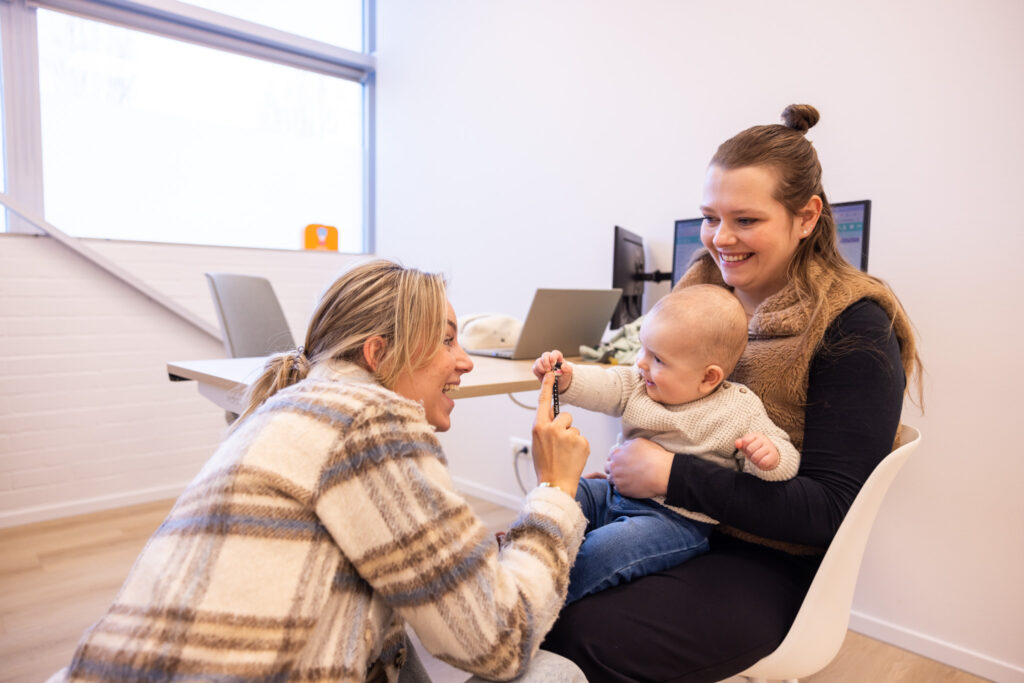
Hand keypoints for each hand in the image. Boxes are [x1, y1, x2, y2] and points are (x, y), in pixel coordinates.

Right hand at [532, 350, 572, 392]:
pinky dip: (537, 372)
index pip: (555, 353)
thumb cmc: (563, 378)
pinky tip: (542, 376)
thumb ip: (568, 369)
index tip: (553, 364)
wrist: (559, 386)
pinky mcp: (538, 369)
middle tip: (548, 370)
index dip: (553, 357)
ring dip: (541, 368)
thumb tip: (564, 365)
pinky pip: (534, 368)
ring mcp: (543, 364)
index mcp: (558, 358)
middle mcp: (549, 359)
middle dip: (546, 362)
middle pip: (545, 355)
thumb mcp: (568, 375)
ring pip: (538, 361)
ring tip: (545, 374)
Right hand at [532, 371, 588, 497]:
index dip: (548, 385)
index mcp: (539, 426)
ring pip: (574, 428)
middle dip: (565, 427)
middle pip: (565, 416)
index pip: (544, 401)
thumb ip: (545, 427)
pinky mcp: (582, 442)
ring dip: (572, 438)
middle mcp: (553, 428)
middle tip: (559, 445)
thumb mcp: (538, 443)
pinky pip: (582, 438)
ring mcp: (569, 435)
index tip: (552, 372)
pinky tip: (573, 457)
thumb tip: (555, 417)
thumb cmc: (546, 464)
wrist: (556, 485)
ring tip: (565, 454)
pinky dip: (579, 447)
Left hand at [605, 438, 671, 498]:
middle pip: (608, 467)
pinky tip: (631, 485)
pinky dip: (622, 487)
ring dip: (617, 478)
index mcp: (617, 453)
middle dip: (614, 468)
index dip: (616, 457)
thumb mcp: (639, 442)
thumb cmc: (653, 456)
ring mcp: (617, 478)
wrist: (662, 473)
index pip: (611, 455)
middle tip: (624, 470)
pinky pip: (617, 489)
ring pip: (611, 479)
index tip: (622, 461)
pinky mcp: (622, 490)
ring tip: (627, 479)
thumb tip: (624, 447)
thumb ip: (627, 445)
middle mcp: (614, 466)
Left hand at [736, 433, 779, 470]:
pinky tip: (762, 462)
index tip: (748, 448)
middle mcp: (764, 439)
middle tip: (754, 455)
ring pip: (755, 457)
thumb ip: (740, 443)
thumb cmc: (756, 450)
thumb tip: (737, 444)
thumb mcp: (747, 446)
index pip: (745, 441)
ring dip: (754, 460)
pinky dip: (760, 464)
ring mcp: (770, 447)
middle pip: (749, 449)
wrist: (770, 456)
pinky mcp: (774, 456)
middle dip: (749, 455)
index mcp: (756, 435)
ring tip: (758, 458)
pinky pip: (763, 462)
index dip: (744, 447)